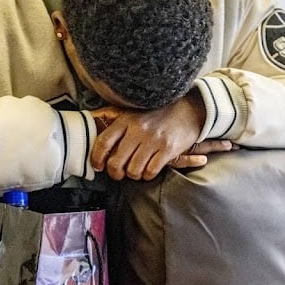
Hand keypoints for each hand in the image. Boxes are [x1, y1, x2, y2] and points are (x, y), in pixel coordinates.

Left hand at [90, 92, 227, 179]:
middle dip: (115, 173)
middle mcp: (138, 130)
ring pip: (133, 170)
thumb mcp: (135, 112)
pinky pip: (151, 171)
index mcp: (126, 120)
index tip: (98, 166)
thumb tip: (96, 132)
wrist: (188, 109)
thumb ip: (116, 122)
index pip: (103, 142)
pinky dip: (148, 175)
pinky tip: (149, 170)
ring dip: (134, 175)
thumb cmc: (158, 114)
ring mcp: (153, 140)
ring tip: (137, 170)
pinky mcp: (168, 149)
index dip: (97, 159)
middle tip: (119, 174)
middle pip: (116, 162)